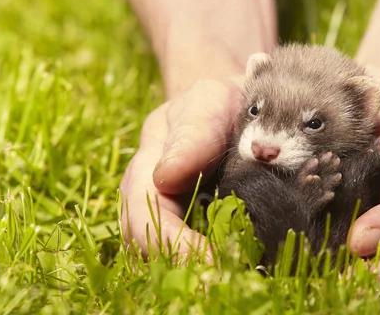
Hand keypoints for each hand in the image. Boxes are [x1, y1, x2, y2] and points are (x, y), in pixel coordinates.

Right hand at [119, 77, 243, 260]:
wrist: (234, 105)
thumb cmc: (221, 102)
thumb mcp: (209, 102)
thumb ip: (192, 133)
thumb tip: (166, 177)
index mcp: (147, 166)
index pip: (144, 213)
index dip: (173, 244)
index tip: (213, 261)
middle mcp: (148, 196)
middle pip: (146, 245)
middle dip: (182, 267)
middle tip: (228, 278)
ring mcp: (167, 212)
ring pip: (163, 254)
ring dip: (195, 270)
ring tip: (235, 276)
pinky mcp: (191, 224)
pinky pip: (187, 252)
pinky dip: (208, 263)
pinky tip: (236, 267)